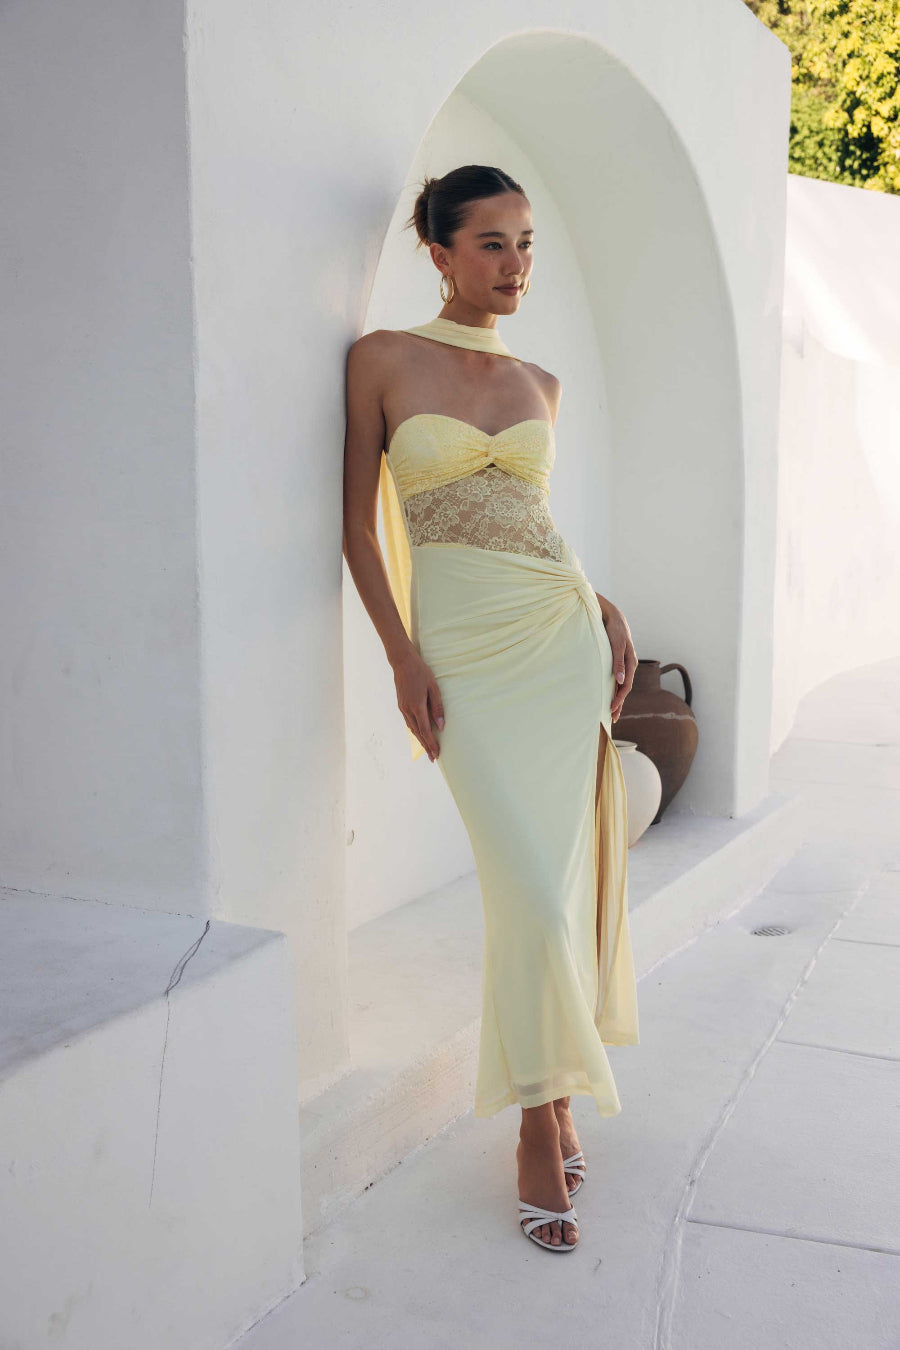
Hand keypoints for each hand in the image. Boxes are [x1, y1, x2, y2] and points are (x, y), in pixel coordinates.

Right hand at [392, 650, 443, 760]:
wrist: (402, 662)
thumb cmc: (421, 672)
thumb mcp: (433, 687)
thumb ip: (437, 707)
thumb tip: (441, 726)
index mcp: (417, 706)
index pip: (425, 730)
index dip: (431, 743)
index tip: (437, 753)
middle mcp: (407, 710)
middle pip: (418, 733)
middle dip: (426, 746)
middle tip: (433, 758)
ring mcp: (402, 708)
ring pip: (412, 729)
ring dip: (420, 740)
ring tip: (428, 749)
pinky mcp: (401, 705)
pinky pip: (409, 722)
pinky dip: (415, 731)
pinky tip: (420, 734)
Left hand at [595, 595, 636, 722]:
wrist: (613, 617)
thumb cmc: (614, 630)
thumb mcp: (616, 644)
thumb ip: (618, 662)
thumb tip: (620, 681)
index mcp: (630, 663)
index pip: (626, 686)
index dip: (619, 699)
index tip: (611, 709)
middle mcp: (629, 665)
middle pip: (625, 689)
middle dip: (619, 704)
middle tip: (612, 719)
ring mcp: (624, 664)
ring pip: (622, 686)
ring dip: (618, 699)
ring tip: (613, 712)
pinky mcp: (619, 662)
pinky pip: (618, 679)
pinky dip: (615, 689)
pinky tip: (611, 695)